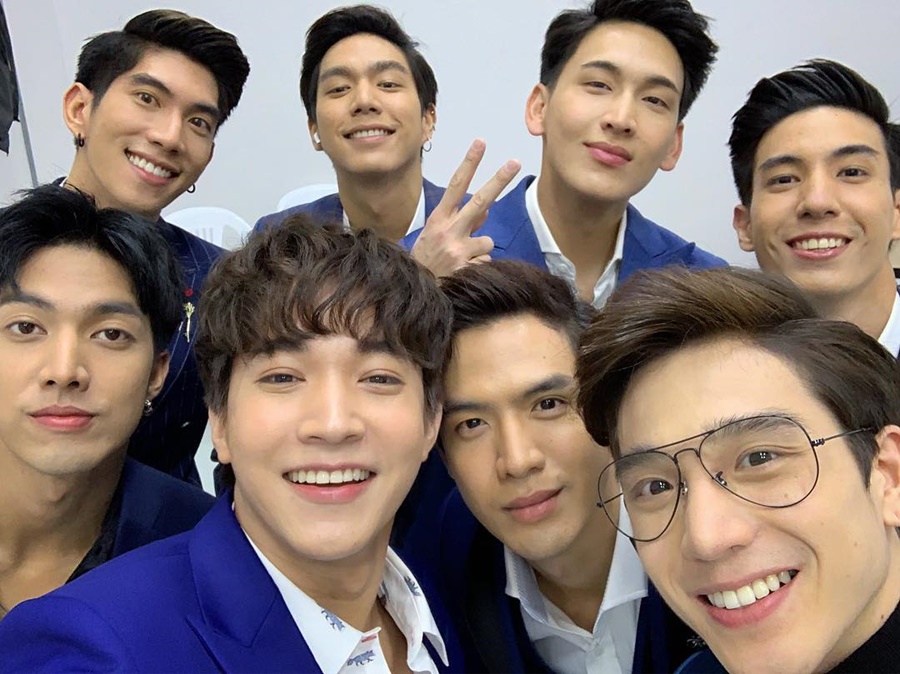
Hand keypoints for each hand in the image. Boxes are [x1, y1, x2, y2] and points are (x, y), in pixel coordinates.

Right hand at [412, 139, 519, 276]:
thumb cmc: (427, 260)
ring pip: (487, 240)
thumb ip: (463, 221)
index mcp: (439, 219)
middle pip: (480, 202)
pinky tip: (462, 274)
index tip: (480, 143)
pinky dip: (477, 268)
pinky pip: (485, 263)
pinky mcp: (466, 269)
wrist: (413, 291)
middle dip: (499, 180)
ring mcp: (458, 250)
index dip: (469, 164)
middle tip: (515, 162)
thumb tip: (487, 209)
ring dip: (479, 250)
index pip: (456, 186)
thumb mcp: (437, 236)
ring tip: (461, 260)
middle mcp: (448, 231)